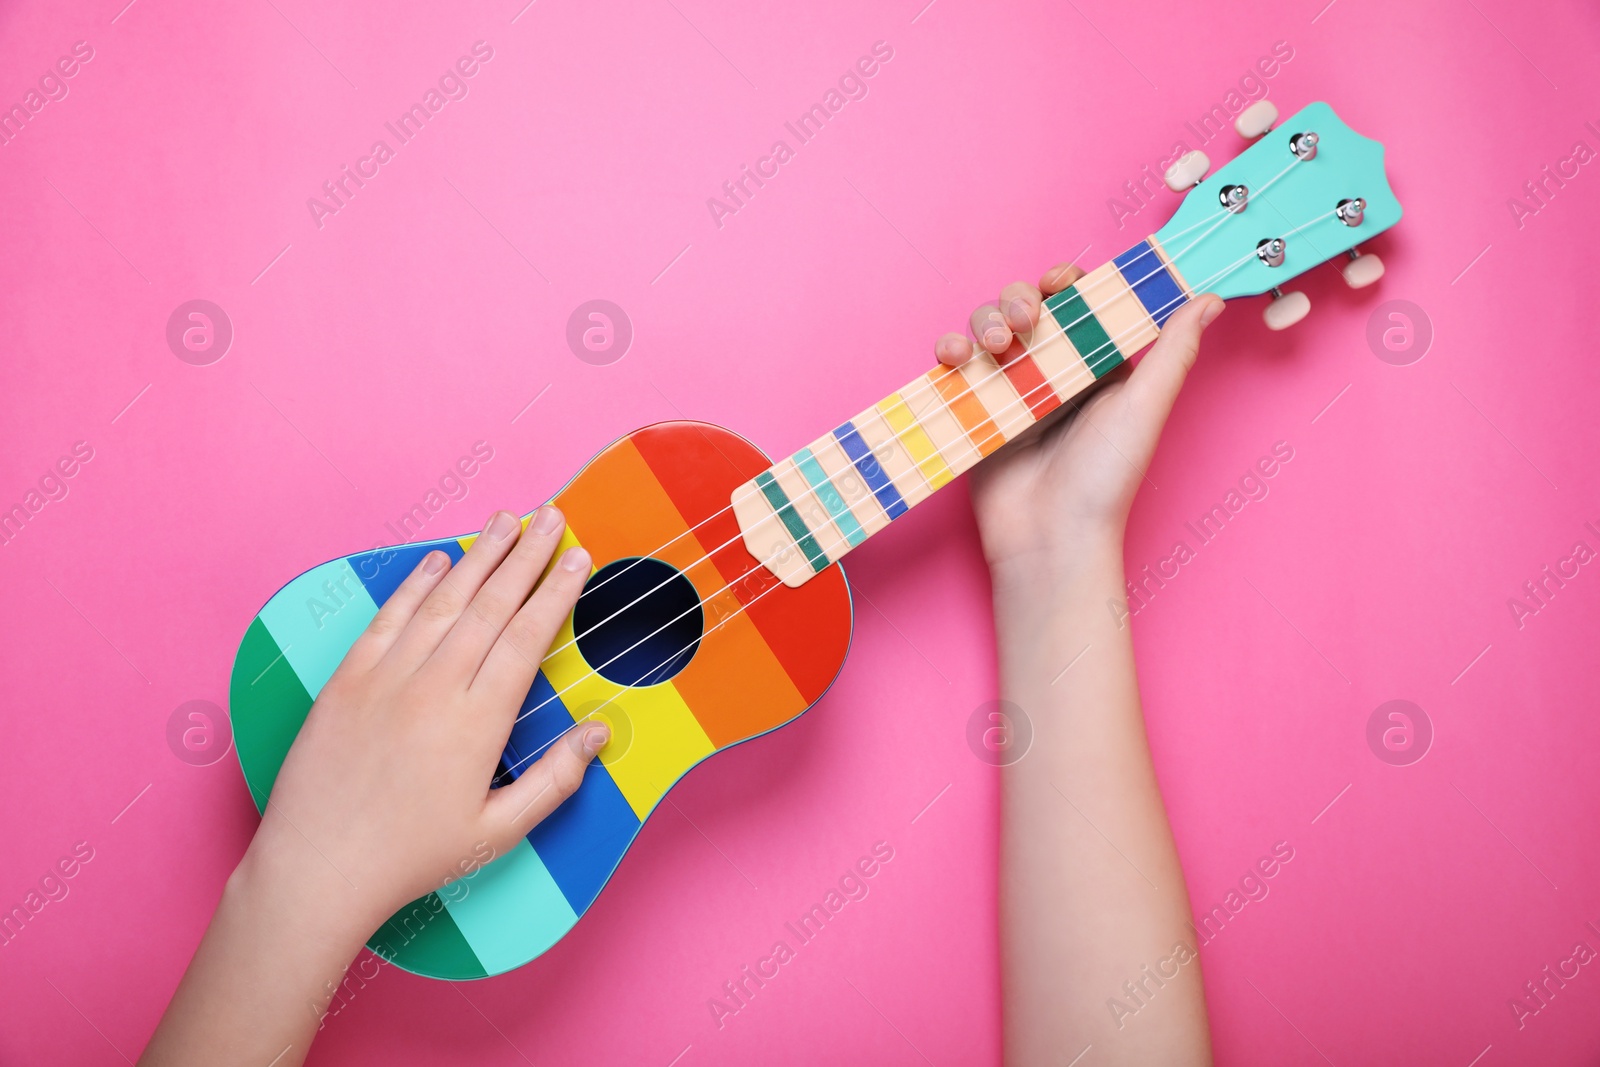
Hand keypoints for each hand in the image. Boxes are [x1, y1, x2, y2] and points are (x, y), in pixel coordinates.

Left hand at [143, 506, 609, 1066]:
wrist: (319, 868)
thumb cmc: (412, 858)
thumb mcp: (498, 832)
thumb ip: (555, 780)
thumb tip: (600, 734)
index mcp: (478, 722)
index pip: (526, 638)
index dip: (555, 592)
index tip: (577, 557)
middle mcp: (434, 688)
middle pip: (490, 605)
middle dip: (525, 555)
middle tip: (550, 515)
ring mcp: (386, 678)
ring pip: (443, 601)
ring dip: (479, 556)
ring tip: (505, 520)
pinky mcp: (347, 681)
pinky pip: (389, 618)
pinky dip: (416, 585)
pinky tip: (440, 561)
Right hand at [934, 263, 1223, 578]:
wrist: (1049, 538)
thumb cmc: (1104, 481)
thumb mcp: (1144, 409)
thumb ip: (1173, 351)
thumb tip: (1210, 298)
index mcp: (1098, 364)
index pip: (1080, 303)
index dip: (1067, 283)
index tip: (1060, 283)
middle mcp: (1054, 371)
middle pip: (1027, 307)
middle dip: (1019, 300)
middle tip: (1024, 322)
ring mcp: (1010, 389)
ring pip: (987, 328)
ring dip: (983, 321)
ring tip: (993, 347)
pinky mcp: (975, 409)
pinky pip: (956, 365)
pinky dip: (949, 351)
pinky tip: (956, 358)